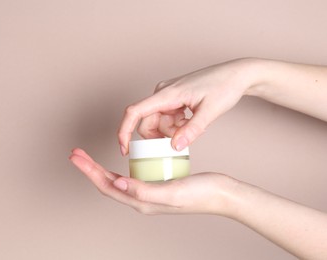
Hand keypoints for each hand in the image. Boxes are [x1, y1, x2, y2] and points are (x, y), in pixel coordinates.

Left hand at [69, 148, 236, 214]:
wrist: (220, 194)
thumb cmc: (200, 193)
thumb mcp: (171, 192)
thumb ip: (143, 191)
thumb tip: (116, 184)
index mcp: (141, 202)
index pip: (107, 186)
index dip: (89, 171)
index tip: (76, 156)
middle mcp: (141, 199)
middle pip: (107, 183)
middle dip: (89, 168)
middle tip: (76, 153)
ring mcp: (148, 193)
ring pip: (116, 180)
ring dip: (100, 168)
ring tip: (89, 157)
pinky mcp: (156, 185)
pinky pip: (131, 177)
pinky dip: (118, 167)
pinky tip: (120, 159)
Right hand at [118, 58, 254, 154]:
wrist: (236, 75)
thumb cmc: (225, 86)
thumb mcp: (210, 111)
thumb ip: (192, 130)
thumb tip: (174, 147)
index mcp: (167, 94)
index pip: (134, 112)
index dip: (124, 131)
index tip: (124, 149)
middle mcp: (162, 93)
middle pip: (147, 122)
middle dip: (161, 136)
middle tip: (182, 140)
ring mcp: (167, 96)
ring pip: (158, 123)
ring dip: (171, 132)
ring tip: (193, 127)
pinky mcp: (173, 99)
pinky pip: (167, 118)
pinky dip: (176, 126)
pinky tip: (192, 121)